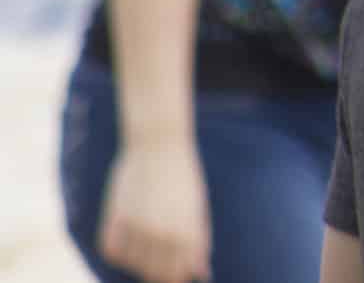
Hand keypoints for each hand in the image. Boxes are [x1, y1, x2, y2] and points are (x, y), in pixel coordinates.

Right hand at [98, 139, 212, 282]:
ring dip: (137, 259)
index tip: (174, 272)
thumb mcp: (198, 209)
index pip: (176, 274)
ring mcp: (137, 225)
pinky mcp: (115, 216)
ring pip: (131, 263)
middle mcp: (161, 233)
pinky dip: (117, 250)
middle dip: (157, 272)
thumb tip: (202, 273)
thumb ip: (200, 242)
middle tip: (159, 255)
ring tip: (146, 236)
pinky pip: (111, 250)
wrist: (158, 143)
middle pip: (153, 273)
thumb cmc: (184, 176)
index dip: (175, 276)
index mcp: (187, 232)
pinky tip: (128, 235)